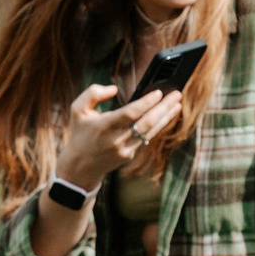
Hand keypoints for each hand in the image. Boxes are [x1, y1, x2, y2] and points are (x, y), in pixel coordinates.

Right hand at [55, 83, 182, 190]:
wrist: (80, 166)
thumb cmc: (80, 133)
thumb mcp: (77, 109)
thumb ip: (93, 93)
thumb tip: (114, 89)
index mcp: (103, 126)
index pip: (130, 113)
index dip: (146, 103)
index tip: (158, 92)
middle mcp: (116, 139)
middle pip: (146, 122)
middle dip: (164, 107)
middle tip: (177, 94)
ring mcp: (125, 149)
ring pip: (150, 131)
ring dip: (166, 117)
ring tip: (177, 104)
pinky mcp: (129, 155)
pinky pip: (146, 137)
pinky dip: (157, 125)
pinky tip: (165, 116)